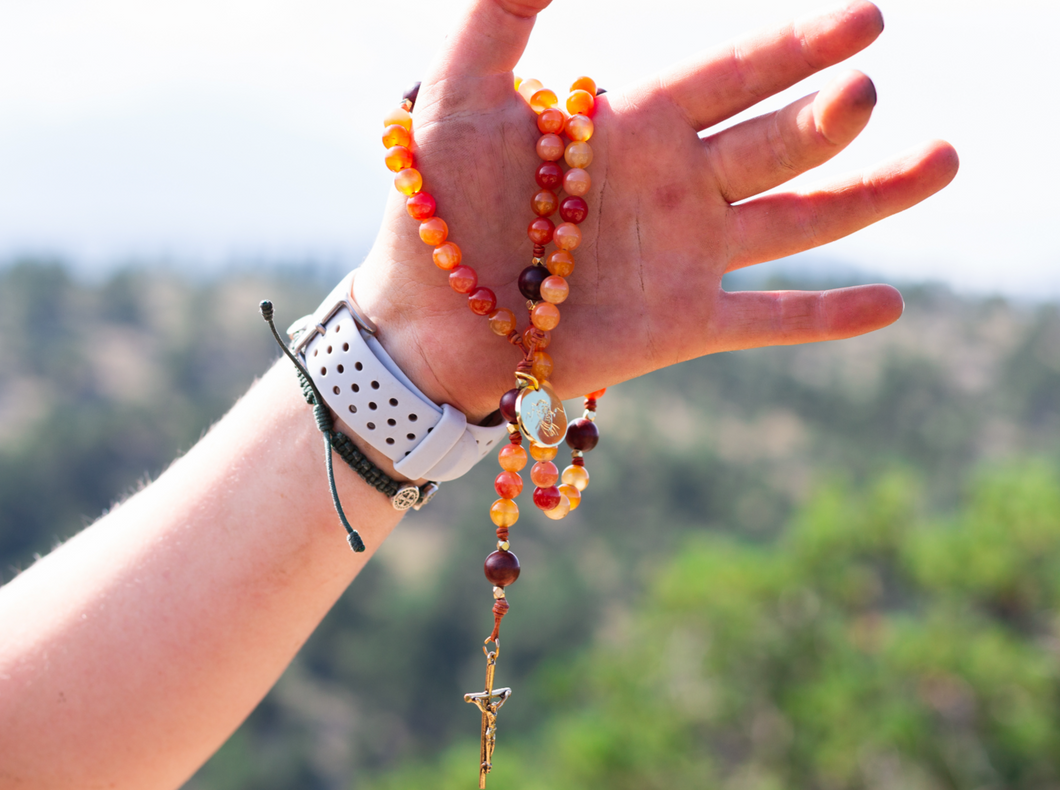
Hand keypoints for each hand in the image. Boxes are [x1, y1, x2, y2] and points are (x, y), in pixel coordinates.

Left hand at [353, 0, 957, 422]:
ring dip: (869, 195)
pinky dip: (825, 318)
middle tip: (865, 91)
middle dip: (826, 117)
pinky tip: (890, 306)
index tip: (866, 16)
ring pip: (799, 221)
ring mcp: (688, 256)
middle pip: (777, 141)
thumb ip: (500, 14)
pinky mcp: (684, 326)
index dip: (795, 44)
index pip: (733, 71)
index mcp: (636, 122)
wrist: (430, 321)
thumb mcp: (455, 97)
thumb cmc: (436, 207)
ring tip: (941, 160)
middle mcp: (677, 183)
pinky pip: (769, 320)